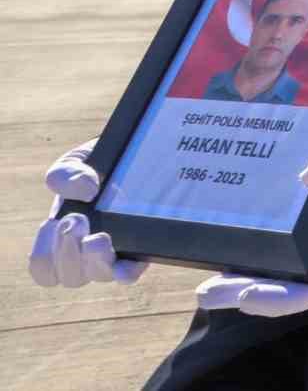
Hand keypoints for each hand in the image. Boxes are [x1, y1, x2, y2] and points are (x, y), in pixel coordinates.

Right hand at [28, 139, 148, 288]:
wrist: (133, 156)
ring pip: (98, 276)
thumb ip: (66, 175)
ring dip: (95, 260)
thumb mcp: (74, 163)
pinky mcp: (139, 250)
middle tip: (77, 221)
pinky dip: (127, 272)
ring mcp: (113, 253)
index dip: (45, 254)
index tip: (56, 224)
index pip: (44, 269)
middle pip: (70, 277)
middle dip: (68, 252)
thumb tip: (87, 190)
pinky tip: (130, 263)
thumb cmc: (94, 166)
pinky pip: (130, 273)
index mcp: (60, 237)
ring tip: (99, 238)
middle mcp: (85, 252)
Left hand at [197, 140, 307, 316]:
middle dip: (245, 293)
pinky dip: (252, 257)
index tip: (247, 296)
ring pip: (278, 274)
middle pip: (286, 288)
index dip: (281, 298)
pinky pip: (278, 254)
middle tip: (205, 294)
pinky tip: (225, 252)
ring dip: (242, 281)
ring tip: (206, 286)